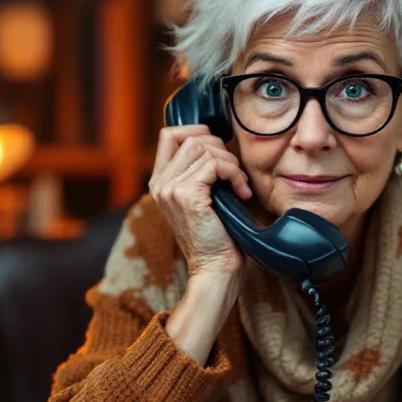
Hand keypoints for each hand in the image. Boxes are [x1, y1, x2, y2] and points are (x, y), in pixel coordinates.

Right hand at [148, 125, 252, 277]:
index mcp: (160, 182)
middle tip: (235, 175)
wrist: (215, 269)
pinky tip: (241, 194)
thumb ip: (201, 172)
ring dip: (231, 164)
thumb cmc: (217, 236)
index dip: (197, 131)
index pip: (169, 134)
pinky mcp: (186, 195)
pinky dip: (234, 175)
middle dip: (222, 150)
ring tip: (239, 186)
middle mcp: (160, 183)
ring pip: (205, 149)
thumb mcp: (204, 199)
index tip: (219, 149)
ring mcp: (170, 188)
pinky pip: (215, 165)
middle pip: (192, 138)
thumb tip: (220, 142)